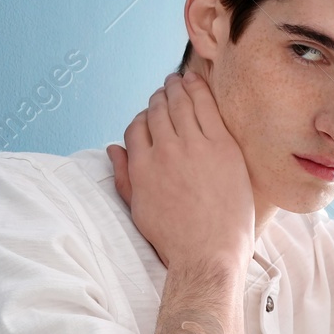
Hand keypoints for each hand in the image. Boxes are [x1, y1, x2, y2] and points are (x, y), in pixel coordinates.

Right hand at [106, 70, 255, 272]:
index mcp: (142, 167)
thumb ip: (124, 176)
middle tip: (165, 88)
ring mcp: (194, 147)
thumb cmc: (175, 239)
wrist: (209, 253)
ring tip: (178, 80)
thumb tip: (112, 149)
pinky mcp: (221, 146)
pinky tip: (196, 79)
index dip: (143, 116)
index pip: (137, 127)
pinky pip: (207, 107)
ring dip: (177, 86)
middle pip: (157, 111)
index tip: (151, 114)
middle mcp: (164, 152)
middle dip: (159, 97)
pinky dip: (198, 88)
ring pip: (180, 103)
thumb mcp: (138, 210)